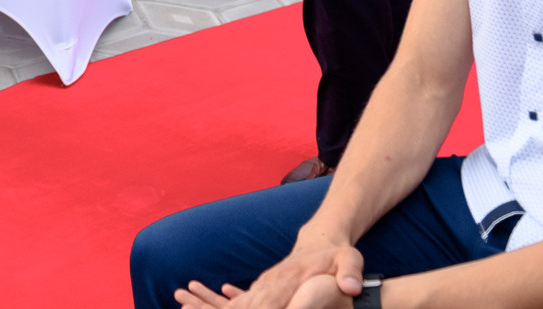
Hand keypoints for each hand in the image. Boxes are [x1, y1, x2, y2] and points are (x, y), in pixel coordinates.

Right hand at [203, 238, 364, 308]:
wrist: (320, 241)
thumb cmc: (336, 254)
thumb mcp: (350, 259)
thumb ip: (351, 272)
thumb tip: (351, 287)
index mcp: (288, 279)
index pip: (268, 303)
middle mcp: (270, 284)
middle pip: (245, 305)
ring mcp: (264, 286)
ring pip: (236, 304)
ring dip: (218, 308)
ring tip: (190, 307)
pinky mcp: (262, 290)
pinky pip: (237, 302)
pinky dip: (224, 307)